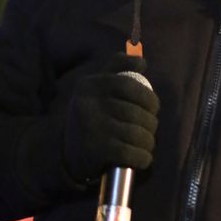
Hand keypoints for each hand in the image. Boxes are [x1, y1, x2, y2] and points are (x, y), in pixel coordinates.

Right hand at [63, 53, 158, 182]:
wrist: (66, 153)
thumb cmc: (91, 116)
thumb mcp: (96, 89)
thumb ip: (117, 69)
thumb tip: (142, 62)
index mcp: (89, 85)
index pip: (129, 85)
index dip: (149, 97)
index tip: (153, 108)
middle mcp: (87, 103)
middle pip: (136, 112)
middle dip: (151, 124)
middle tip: (149, 130)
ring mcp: (91, 127)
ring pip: (137, 134)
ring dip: (148, 142)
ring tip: (146, 144)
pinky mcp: (96, 151)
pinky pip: (131, 153)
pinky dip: (143, 158)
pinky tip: (142, 158)